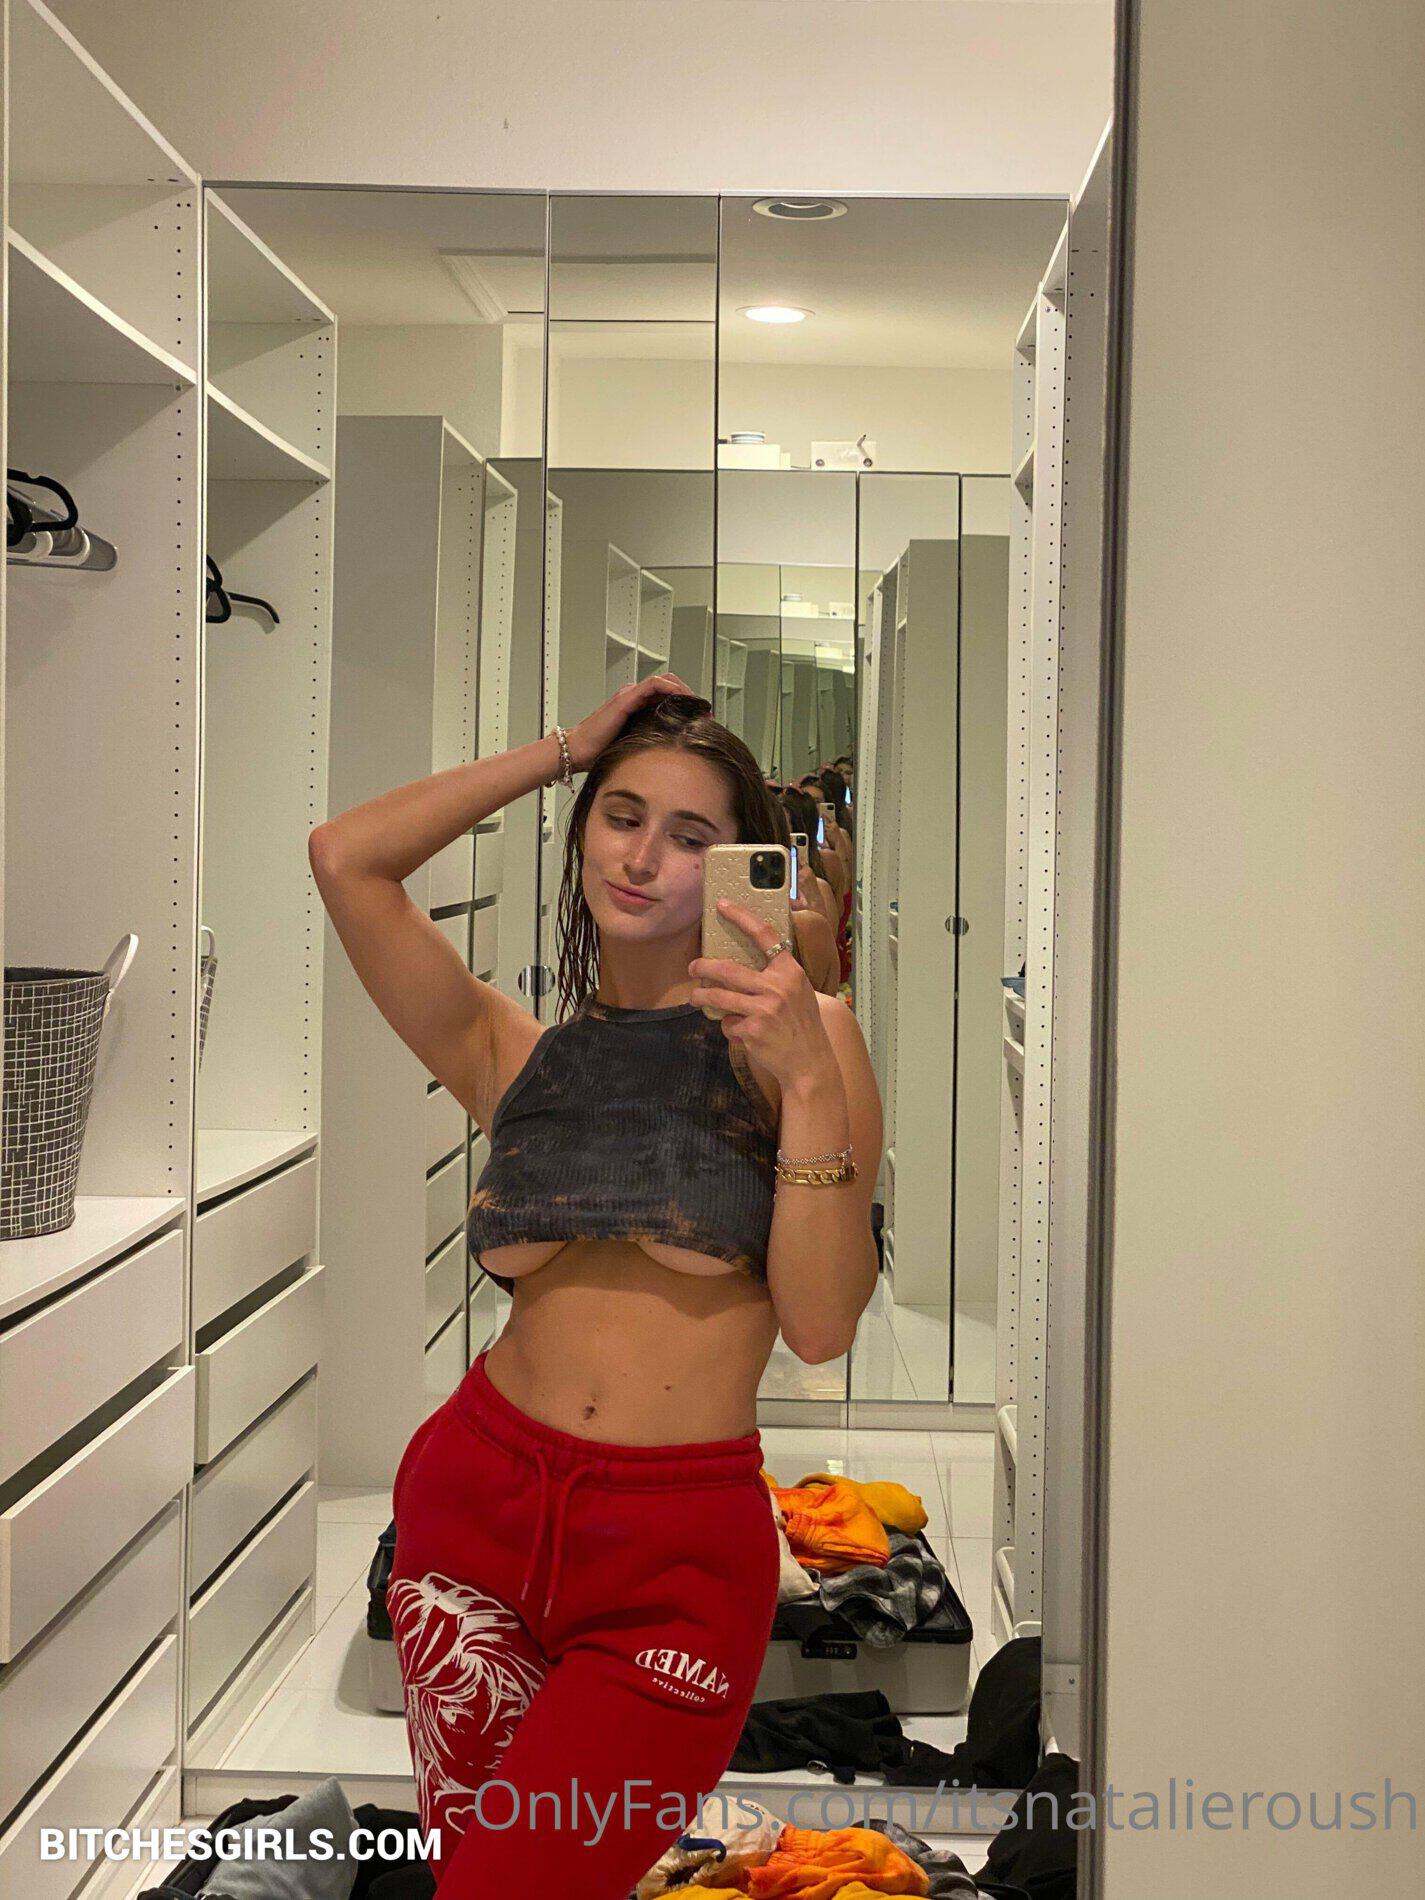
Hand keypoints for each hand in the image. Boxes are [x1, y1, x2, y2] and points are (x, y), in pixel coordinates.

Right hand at [565, 673, 697, 770]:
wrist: (578, 751)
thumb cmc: (601, 751)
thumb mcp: (637, 746)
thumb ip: (654, 741)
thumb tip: (678, 752)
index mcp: (638, 706)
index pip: (669, 696)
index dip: (689, 703)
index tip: (704, 719)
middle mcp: (635, 696)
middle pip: (670, 685)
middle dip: (691, 696)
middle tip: (706, 713)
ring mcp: (630, 695)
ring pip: (665, 681)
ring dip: (685, 691)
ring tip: (698, 706)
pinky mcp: (626, 698)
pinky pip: (653, 684)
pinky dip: (671, 688)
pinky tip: (683, 698)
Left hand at [688, 898, 832, 1085]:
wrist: (810, 1062)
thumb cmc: (802, 1024)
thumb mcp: (798, 991)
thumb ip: (777, 975)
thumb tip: (744, 962)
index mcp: (790, 971)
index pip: (764, 935)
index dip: (741, 916)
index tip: (722, 905)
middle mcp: (777, 987)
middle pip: (728, 969)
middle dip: (703, 967)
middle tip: (693, 967)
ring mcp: (764, 1009)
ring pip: (719, 996)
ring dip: (701, 996)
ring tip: (695, 997)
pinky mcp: (752, 1030)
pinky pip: (729, 1023)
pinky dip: (730, 1027)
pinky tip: (741, 1033)